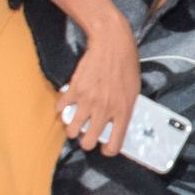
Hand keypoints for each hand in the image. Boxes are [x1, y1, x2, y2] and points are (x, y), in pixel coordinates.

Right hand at [57, 14, 138, 156]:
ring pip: (71, 130)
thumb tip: (118, 124)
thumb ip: (125, 109)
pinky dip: (61, 107)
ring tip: (75, 122)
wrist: (112, 43)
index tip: (104, 148)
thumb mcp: (134, 91)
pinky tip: (67, 103)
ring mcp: (89, 100)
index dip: (108, 150)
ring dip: (71, 128)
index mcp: (123, 111)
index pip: (114, 144)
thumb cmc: (125, 65)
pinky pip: (61, 108)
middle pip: (88, 142)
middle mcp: (105, 109)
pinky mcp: (74, 90)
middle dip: (85, 142)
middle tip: (86, 134)